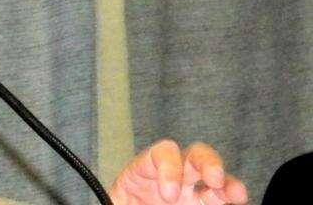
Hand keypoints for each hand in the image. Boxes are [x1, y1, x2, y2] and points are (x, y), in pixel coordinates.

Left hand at [108, 139, 247, 204]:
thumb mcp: (114, 201)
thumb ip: (120, 199)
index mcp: (143, 172)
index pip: (160, 153)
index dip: (169, 167)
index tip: (170, 194)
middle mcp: (170, 178)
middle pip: (193, 156)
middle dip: (207, 161)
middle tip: (214, 178)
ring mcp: (189, 194)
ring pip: (214, 178)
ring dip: (228, 182)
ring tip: (237, 194)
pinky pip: (220, 200)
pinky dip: (231, 198)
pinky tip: (237, 203)